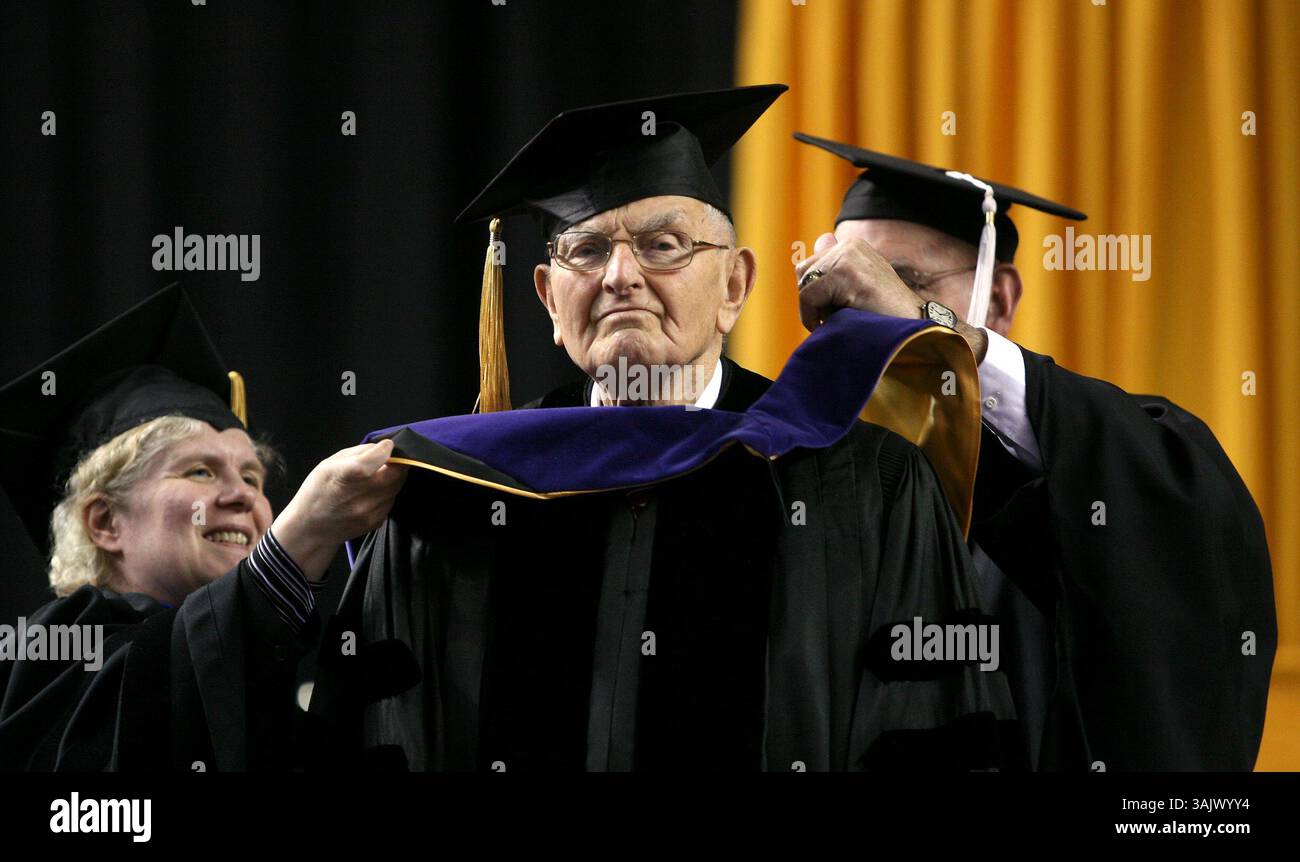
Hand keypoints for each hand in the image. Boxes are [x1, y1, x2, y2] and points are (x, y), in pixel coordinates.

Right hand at [269, 439, 408, 580]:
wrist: (311, 529)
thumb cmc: (317, 491)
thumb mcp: (329, 464)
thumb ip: (358, 453)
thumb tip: (383, 448)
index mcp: (345, 477)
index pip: (376, 459)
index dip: (385, 449)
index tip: (387, 445)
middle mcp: (360, 496)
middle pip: (395, 474)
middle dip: (398, 463)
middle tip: (390, 460)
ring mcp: (370, 512)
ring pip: (397, 487)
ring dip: (394, 478)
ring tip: (380, 476)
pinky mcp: (377, 522)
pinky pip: (391, 500)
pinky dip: (388, 492)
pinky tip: (373, 493)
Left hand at [795, 232, 989, 363]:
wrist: (911, 331)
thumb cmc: (883, 317)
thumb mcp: (856, 288)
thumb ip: (835, 267)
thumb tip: (820, 240)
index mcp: (853, 246)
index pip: (809, 264)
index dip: (815, 293)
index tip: (835, 309)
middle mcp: (850, 245)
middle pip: (802, 272)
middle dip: (812, 300)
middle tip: (839, 316)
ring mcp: (848, 257)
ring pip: (804, 285)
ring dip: (815, 310)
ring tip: (842, 318)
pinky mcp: (845, 273)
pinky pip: (808, 296)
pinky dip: (813, 317)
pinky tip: (838, 323)